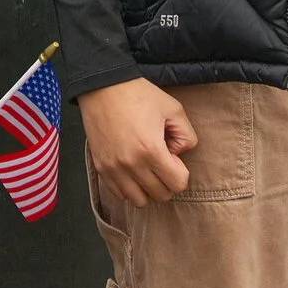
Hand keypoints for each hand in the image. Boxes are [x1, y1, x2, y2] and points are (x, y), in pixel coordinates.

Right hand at [78, 77, 198, 206]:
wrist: (103, 86)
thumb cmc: (139, 95)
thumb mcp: (173, 108)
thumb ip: (187, 136)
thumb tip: (179, 155)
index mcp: (152, 150)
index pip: (178, 185)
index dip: (181, 171)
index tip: (173, 156)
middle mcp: (132, 165)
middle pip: (161, 195)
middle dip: (167, 181)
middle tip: (161, 160)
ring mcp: (114, 168)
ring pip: (139, 201)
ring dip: (148, 189)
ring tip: (146, 169)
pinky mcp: (101, 167)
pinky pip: (119, 194)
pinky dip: (129, 188)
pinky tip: (132, 171)